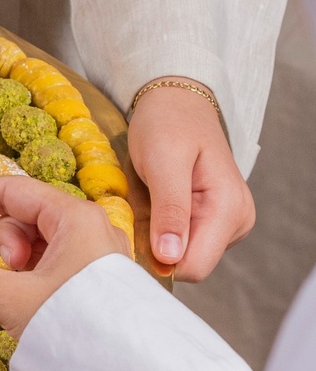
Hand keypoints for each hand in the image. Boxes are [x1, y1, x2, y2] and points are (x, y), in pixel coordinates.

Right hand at [0, 177, 130, 336]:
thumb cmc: (76, 332)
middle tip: (7, 272)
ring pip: (38, 240)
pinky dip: (34, 276)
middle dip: (3, 241)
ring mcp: (98, 254)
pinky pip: (54, 262)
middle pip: (24, 214)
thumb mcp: (9, 298)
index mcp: (75, 218)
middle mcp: (92, 227)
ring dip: (18, 261)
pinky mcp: (99, 280)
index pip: (9, 188)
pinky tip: (38, 303)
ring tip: (25, 295)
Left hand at [127, 78, 253, 281]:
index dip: (160, 259)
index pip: (195, 266)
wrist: (176, 104)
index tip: (133, 234)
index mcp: (229, 209)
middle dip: (159, 249)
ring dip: (160, 238)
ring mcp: (227, 223)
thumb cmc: (166, 125)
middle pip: (190, 265)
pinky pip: (184, 242)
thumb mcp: (163, 161)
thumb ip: (170, 210)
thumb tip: (170, 258)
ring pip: (185, 256)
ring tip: (148, 204)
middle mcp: (236, 221)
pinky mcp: (213, 221)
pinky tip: (156, 206)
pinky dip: (164, 231)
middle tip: (136, 213)